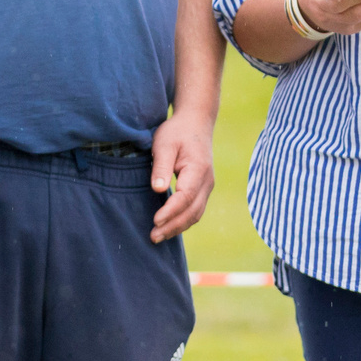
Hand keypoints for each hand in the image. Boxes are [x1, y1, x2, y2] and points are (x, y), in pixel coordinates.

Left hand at [150, 114, 215, 243]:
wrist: (196, 123)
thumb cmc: (177, 132)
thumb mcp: (164, 143)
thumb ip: (161, 166)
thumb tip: (158, 189)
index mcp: (198, 168)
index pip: (186, 196)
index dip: (171, 211)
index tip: (155, 220)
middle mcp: (207, 181)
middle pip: (193, 211)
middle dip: (173, 226)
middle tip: (153, 236)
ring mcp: (207, 187)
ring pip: (195, 214)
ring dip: (178, 227)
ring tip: (157, 236)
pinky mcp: (202, 190)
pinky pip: (195, 211)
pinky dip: (182, 222)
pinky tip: (167, 228)